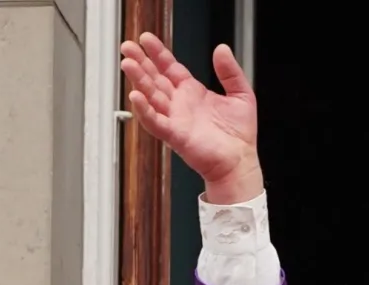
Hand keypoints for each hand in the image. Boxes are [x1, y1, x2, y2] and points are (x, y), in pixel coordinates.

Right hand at [121, 33, 262, 201]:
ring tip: (128, 65)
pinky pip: (155, 121)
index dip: (158, 53)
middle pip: (155, 79)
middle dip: (141, 62)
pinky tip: (136, 96)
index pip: (170, 68)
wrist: (240, 161)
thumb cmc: (239, 136)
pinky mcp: (175, 135)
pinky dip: (144, 110)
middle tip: (127, 47)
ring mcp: (175, 119)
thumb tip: (222, 49)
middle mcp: (180, 105)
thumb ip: (230, 71)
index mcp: (193, 93)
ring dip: (138, 80)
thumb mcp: (241, 93)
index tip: (146, 39)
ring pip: (151, 96)